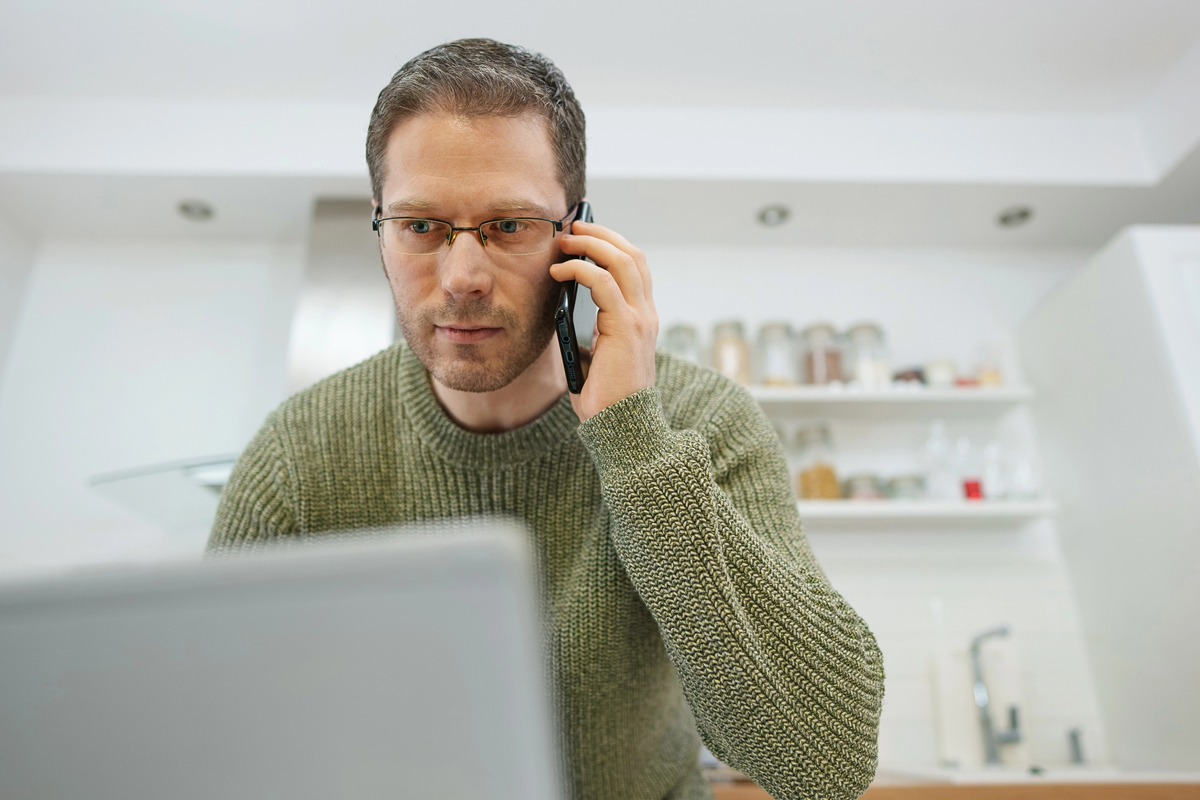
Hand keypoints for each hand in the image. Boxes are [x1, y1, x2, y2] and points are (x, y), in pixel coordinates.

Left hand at [550, 220, 658, 422]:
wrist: (620, 428)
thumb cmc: (605, 398)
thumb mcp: (594, 355)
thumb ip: (588, 331)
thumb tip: (562, 308)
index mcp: (641, 318)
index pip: (634, 267)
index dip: (611, 244)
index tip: (584, 236)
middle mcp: (646, 314)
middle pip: (633, 254)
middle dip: (602, 234)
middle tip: (573, 227)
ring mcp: (640, 319)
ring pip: (623, 260)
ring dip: (592, 243)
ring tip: (565, 241)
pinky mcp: (627, 327)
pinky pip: (605, 283)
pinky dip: (581, 269)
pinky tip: (560, 272)